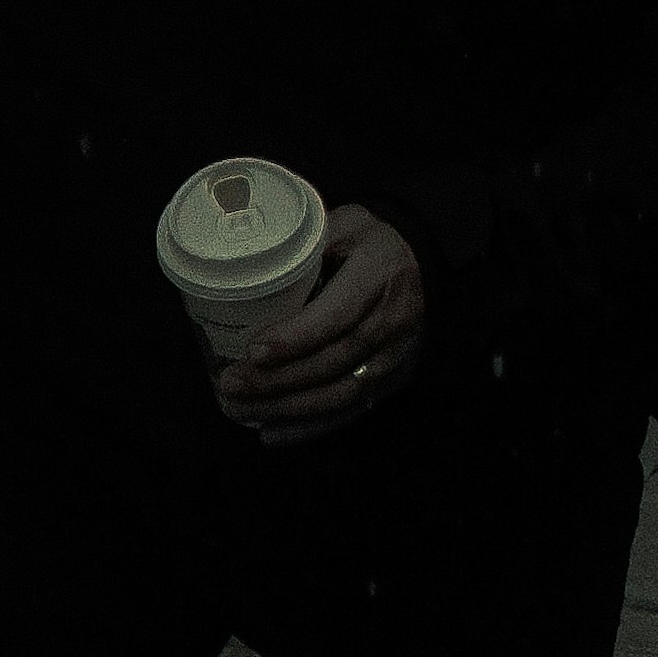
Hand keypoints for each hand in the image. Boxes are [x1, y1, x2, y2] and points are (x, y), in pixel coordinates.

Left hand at [222, 203, 425, 423]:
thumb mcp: (347, 225)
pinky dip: (309, 427)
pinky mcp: (391, 380)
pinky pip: (350, 412)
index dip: (296, 337)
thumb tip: (252, 264)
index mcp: (379, 276)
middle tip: (231, 383)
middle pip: (333, 361)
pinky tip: (271, 432)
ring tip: (239, 408)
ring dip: (286, 408)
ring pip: (339, 394)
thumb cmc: (374, 243)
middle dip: (278, 380)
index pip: (340, 315)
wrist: (426, 265)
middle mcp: (392, 322)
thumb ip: (306, 243)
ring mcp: (394, 357)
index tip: (254, 350)